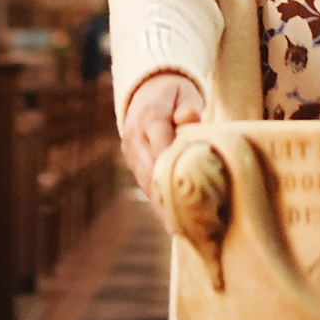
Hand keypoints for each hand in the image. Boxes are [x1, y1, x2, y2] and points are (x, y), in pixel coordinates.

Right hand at [121, 72, 204, 224]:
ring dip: (161, 206)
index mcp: (150, 116)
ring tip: (180, 232)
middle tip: (188, 226)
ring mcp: (130, 149)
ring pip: (146, 181)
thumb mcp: (185, 92)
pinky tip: (171, 221)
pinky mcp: (131, 159)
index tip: (186, 197)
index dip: (172, 173)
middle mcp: (135, 136)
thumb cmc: (174, 92)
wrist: (146, 86)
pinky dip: (157, 200)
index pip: (162, 147)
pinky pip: (144, 182)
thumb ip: (188, 106)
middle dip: (167, 199)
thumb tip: (188, 119)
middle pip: (151, 171)